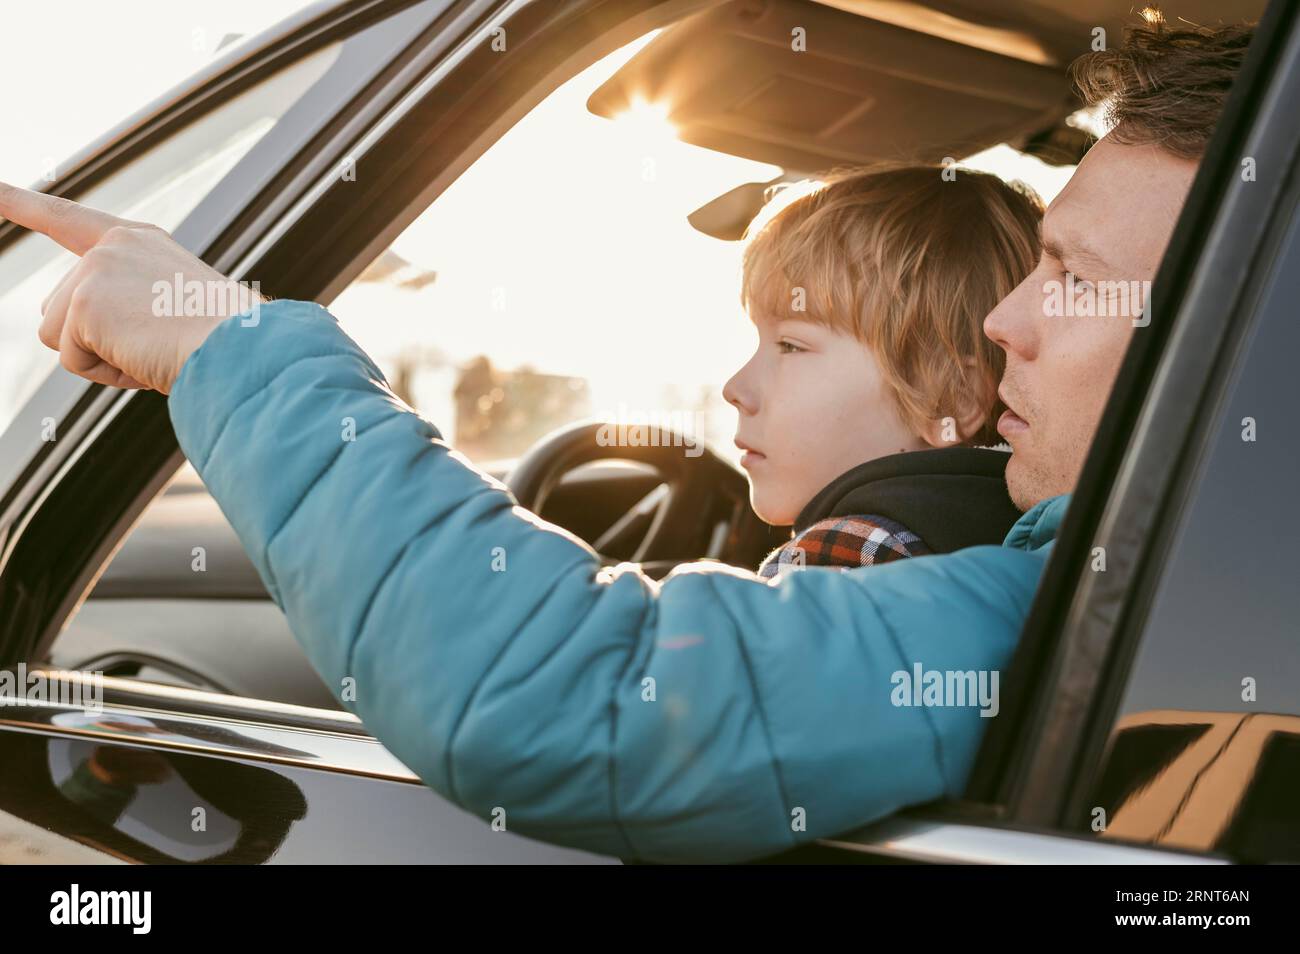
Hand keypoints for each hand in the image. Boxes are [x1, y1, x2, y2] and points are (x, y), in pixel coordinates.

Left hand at [0, 182, 262, 393]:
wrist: (243, 349)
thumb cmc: (225, 343)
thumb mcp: (174, 309)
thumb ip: (125, 307)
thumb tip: (76, 335)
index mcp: (139, 242)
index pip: (69, 219)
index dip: (23, 203)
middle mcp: (114, 245)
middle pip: (58, 309)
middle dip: (94, 340)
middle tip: (156, 342)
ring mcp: (97, 270)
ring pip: (59, 337)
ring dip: (101, 358)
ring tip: (153, 349)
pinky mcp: (84, 304)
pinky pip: (73, 361)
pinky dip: (107, 374)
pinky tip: (145, 358)